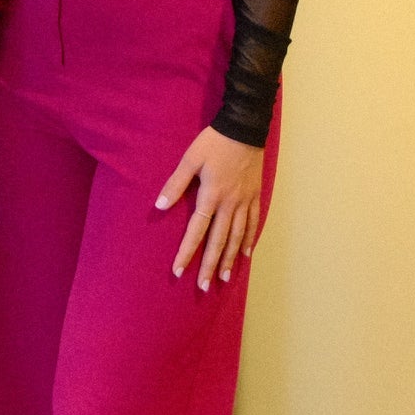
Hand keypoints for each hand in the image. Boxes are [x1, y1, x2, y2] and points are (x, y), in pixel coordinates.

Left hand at [156, 128, 267, 290]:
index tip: (179, 271)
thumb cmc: (213, 143)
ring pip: (237, 237)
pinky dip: (249, 240)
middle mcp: (230, 204)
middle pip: (219, 241)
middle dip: (210, 265)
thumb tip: (159, 206)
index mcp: (211, 196)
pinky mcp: (255, 196)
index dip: (187, 252)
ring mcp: (245, 201)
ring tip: (224, 278)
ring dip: (230, 259)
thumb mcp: (189, 160)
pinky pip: (253, 223)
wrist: (245, 129)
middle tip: (204, 286)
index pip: (197, 231)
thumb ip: (175, 184)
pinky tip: (245, 254)